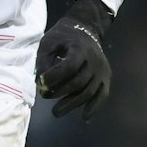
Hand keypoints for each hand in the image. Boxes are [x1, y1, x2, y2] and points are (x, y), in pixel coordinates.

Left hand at [36, 0, 113, 119]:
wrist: (85, 28)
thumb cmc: (63, 36)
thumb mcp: (48, 42)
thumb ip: (43, 61)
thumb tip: (40, 83)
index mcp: (80, 49)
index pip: (69, 66)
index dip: (54, 77)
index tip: (41, 82)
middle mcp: (95, 60)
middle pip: (79, 82)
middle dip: (60, 92)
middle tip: (45, 96)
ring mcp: (102, 70)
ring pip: (89, 92)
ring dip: (72, 104)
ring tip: (56, 112)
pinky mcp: (106, 78)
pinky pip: (102, 95)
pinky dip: (94, 108)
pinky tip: (84, 118)